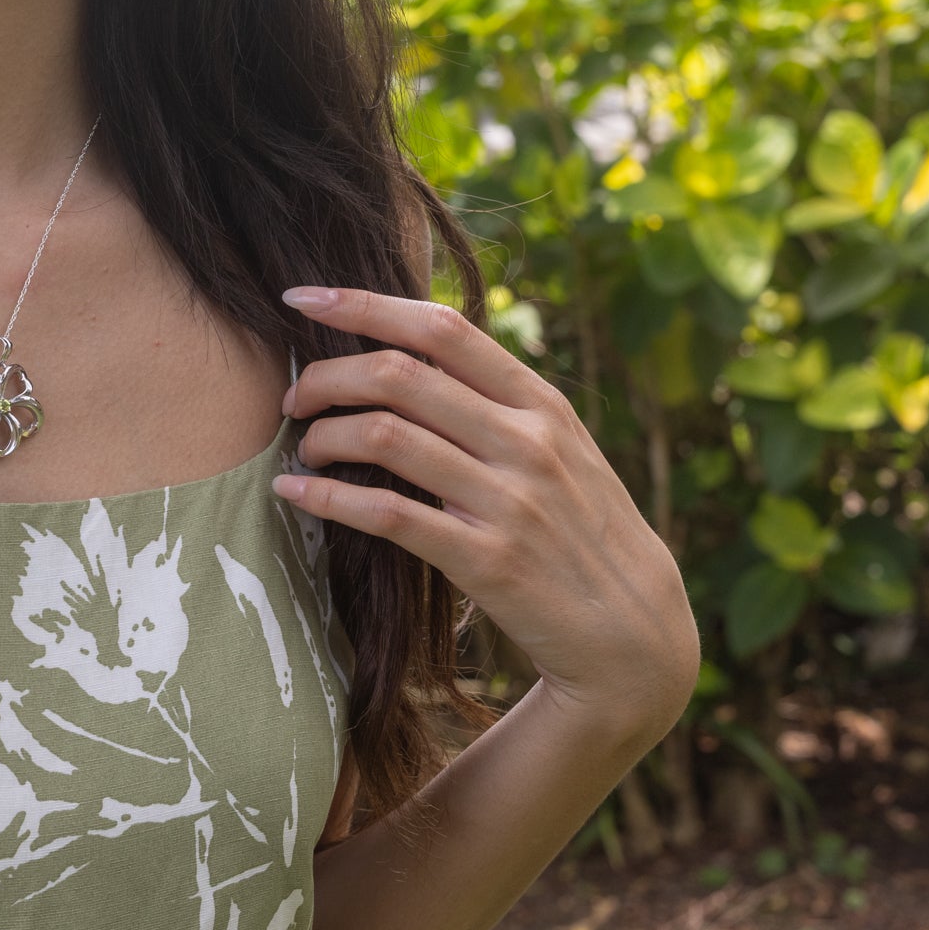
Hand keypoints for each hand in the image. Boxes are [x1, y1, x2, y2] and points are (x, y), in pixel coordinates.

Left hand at [275, 286, 700, 739]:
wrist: (635, 630)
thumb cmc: (581, 528)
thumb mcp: (559, 448)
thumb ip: (496, 402)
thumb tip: (409, 352)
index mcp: (540, 403)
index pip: (442, 328)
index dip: (363, 304)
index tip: (303, 299)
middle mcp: (526, 441)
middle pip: (399, 375)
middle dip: (327, 377)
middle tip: (296, 398)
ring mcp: (509, 501)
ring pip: (386, 436)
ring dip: (323, 436)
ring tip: (303, 449)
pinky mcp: (488, 561)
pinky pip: (388, 515)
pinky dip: (328, 498)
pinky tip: (293, 494)